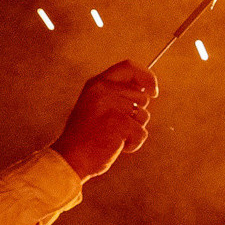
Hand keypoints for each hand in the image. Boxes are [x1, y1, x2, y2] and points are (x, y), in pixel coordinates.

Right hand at [52, 62, 156, 179]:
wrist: (70, 157)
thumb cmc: (86, 136)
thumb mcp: (97, 106)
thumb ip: (117, 94)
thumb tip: (147, 91)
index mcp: (97, 83)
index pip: (129, 67)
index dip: (147, 76)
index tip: (153, 91)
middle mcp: (103, 89)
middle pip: (142, 96)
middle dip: (136, 115)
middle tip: (115, 126)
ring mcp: (111, 105)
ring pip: (143, 115)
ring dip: (134, 130)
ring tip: (113, 136)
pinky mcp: (120, 123)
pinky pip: (141, 133)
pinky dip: (133, 144)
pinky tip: (115, 146)